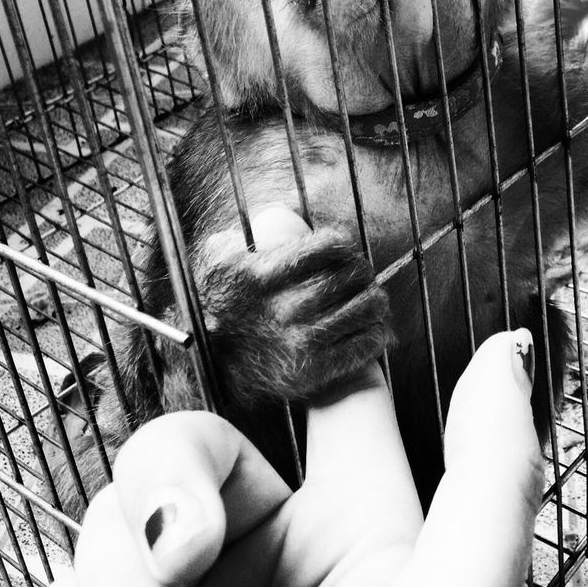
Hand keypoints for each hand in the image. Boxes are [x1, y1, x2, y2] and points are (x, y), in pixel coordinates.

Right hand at [53, 330, 540, 586]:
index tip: (291, 236)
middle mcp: (271, 549)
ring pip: (145, 479)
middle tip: (210, 438)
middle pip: (218, 429)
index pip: (339, 396)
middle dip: (197, 434)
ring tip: (166, 582)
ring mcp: (192, 582)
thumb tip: (508, 344)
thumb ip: (490, 469)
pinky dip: (107, 561)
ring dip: (147, 513)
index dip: (321, 320)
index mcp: (364, 531)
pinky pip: (95, 541)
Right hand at [199, 209, 390, 404]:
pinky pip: (365, 345)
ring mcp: (303, 340)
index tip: (342, 249)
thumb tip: (269, 216)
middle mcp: (287, 308)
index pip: (329, 246)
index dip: (343, 244)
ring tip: (373, 299)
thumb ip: (238, 234)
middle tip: (360, 274)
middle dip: (362, 270)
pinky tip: (374, 329)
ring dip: (376, 300)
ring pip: (367, 308)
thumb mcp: (216, 262)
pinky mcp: (316, 370)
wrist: (211, 366)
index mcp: (265, 276)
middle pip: (353, 276)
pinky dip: (376, 334)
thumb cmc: (216, 308)